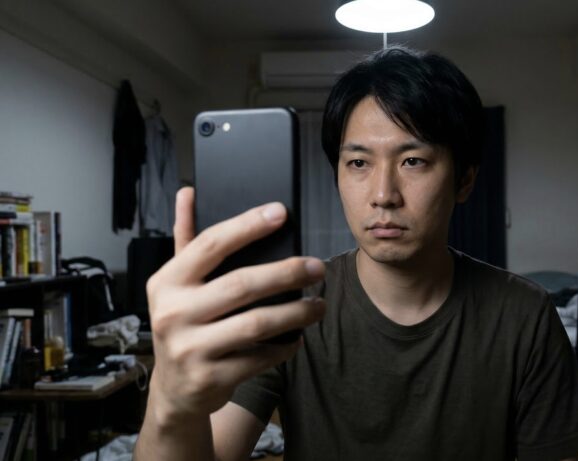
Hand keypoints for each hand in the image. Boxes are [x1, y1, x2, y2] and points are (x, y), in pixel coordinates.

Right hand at [147, 187, 324, 423]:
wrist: (175, 392)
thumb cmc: (184, 325)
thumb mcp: (176, 284)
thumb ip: (186, 239)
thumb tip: (189, 192)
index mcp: (167, 282)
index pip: (211, 244)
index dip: (247, 225)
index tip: (281, 212)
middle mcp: (173, 313)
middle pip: (241, 284)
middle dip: (287, 273)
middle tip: (317, 267)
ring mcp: (190, 348)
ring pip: (256, 323)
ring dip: (296, 312)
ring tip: (319, 305)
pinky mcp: (210, 378)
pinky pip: (260, 358)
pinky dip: (286, 346)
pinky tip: (298, 336)